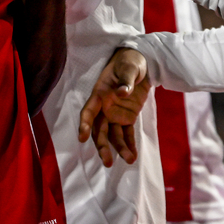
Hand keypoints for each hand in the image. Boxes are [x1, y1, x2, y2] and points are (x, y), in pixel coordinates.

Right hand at [79, 48, 149, 166]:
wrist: (141, 63)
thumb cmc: (129, 62)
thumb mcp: (129, 67)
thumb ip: (126, 80)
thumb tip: (122, 92)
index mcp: (100, 94)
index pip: (88, 111)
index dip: (84, 124)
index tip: (82, 137)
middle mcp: (105, 107)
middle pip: (99, 130)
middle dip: (102, 146)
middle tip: (108, 161)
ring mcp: (116, 114)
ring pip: (114, 135)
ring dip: (119, 148)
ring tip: (129, 160)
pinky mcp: (128, 117)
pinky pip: (127, 133)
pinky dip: (130, 145)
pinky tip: (132, 156)